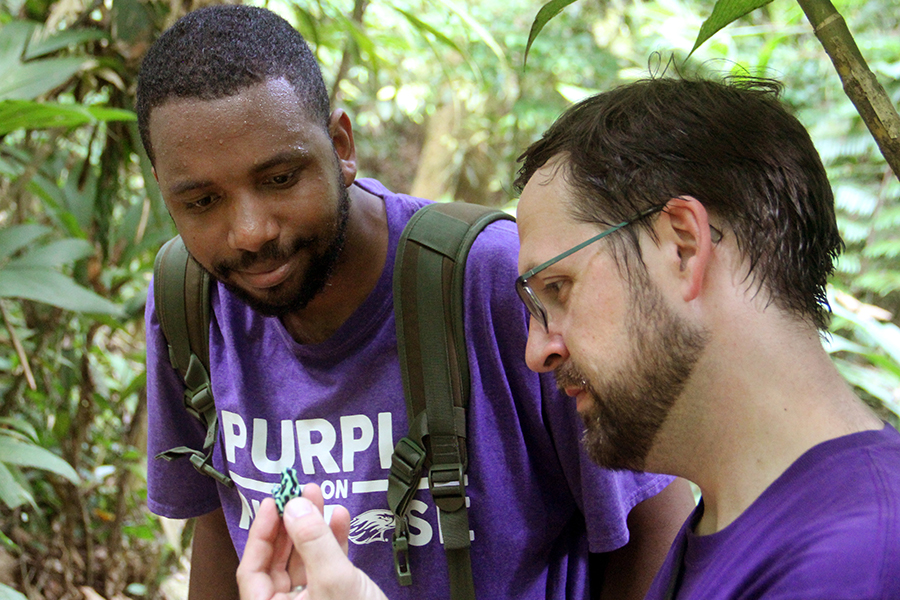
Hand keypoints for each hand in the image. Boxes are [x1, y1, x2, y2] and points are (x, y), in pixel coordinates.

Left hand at [236, 483, 388, 599]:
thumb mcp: (334, 581)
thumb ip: (313, 543)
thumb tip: (295, 507)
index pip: (252, 570)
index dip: (260, 534)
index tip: (272, 503)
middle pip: (277, 562)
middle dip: (290, 524)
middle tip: (299, 494)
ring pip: (303, 560)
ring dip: (313, 528)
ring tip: (321, 499)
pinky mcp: (333, 598)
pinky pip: (325, 566)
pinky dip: (332, 542)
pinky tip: (339, 520)